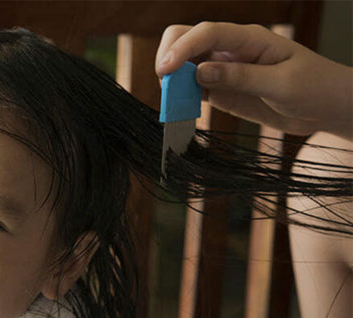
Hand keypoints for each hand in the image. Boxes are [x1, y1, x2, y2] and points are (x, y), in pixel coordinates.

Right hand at [155, 22, 352, 139]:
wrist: (325, 107)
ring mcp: (222, 68)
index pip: (207, 33)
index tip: (166, 71)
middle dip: (169, 58)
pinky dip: (180, 97)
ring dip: (172, 81)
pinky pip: (191, 88)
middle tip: (166, 87)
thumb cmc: (314, 87)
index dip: (182, 48)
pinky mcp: (220, 89)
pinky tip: (181, 110)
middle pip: (185, 38)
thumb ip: (241, 77)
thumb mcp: (282, 84)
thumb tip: (200, 73)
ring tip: (173, 103)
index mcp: (248, 38)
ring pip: (183, 64)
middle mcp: (230, 48)